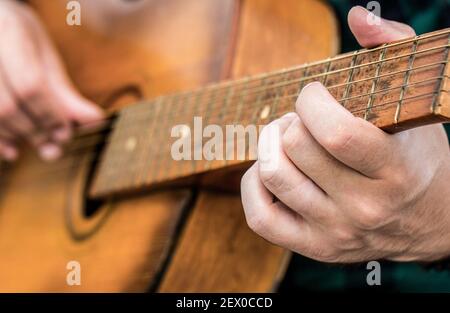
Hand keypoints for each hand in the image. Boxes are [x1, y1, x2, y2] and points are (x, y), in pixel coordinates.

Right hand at [0, 0, 102, 160]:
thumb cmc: (20, 38)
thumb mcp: (45, 56)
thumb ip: (65, 90)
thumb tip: (96, 121)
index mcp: (10, 35)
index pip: (31, 85)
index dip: (50, 114)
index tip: (65, 133)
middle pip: (7, 105)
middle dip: (35, 130)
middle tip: (55, 146)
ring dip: (18, 136)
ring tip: (42, 147)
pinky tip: (13, 151)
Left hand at [241, 6, 449, 262]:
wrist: (432, 220)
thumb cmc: (417, 157)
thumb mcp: (417, 105)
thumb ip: (394, 49)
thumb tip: (358, 16)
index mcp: (394, 171)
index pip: (335, 132)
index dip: (312, 102)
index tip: (315, 95)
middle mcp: (364, 207)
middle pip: (297, 148)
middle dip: (290, 119)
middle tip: (301, 117)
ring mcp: (335, 231)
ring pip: (274, 176)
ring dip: (269, 145)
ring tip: (285, 138)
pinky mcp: (314, 247)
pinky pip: (260, 216)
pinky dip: (252, 185)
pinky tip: (268, 169)